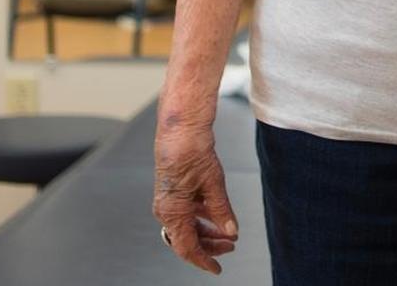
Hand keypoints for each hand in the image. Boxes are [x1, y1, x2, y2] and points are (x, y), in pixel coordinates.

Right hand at [153, 121, 237, 274]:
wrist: (181, 129)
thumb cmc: (191, 151)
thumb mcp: (213, 184)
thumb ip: (222, 211)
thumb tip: (230, 231)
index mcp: (172, 212)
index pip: (187, 248)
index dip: (203, 260)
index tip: (217, 267)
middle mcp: (166, 209)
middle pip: (186, 239)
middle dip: (209, 246)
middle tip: (230, 247)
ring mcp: (168, 201)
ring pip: (186, 226)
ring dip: (206, 232)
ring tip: (226, 234)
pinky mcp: (173, 191)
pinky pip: (186, 212)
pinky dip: (201, 218)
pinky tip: (215, 217)